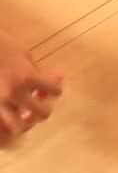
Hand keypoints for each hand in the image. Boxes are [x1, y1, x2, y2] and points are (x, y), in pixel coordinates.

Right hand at [0, 30, 62, 144]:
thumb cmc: (2, 45)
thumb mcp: (24, 55)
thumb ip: (37, 71)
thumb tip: (55, 78)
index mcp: (28, 77)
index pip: (54, 91)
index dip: (56, 89)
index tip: (53, 86)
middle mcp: (15, 93)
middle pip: (42, 113)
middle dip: (44, 109)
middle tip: (39, 103)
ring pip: (17, 127)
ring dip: (24, 123)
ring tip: (23, 115)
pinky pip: (0, 123)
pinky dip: (6, 123)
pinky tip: (8, 114)